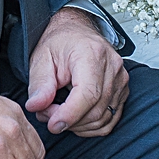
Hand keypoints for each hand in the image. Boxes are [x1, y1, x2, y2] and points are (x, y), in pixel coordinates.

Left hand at [25, 7, 128, 137]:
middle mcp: (112, 66)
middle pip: (95, 110)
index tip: (52, 124)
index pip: (88, 94)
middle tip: (46, 113)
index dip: (69, 115)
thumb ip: (39, 84)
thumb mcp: (41, 58)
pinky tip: (75, 118)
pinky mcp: (122, 90)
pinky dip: (91, 126)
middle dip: (68, 120)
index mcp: (92, 54)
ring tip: (58, 113)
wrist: (76, 32)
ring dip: (78, 125)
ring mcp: (120, 79)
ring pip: (103, 119)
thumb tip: (36, 107)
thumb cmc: (60, 43)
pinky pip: (110, 119)